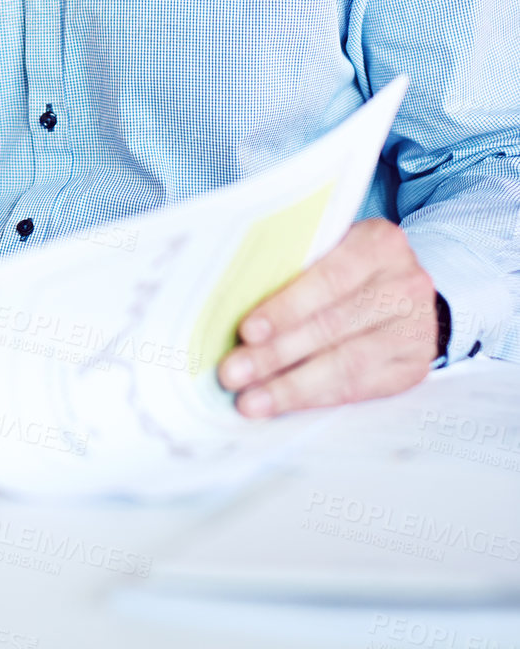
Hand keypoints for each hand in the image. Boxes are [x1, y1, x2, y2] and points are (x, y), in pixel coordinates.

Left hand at [217, 219, 437, 417]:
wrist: (405, 288)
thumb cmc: (348, 264)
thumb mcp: (330, 248)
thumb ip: (296, 266)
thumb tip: (232, 303)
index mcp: (381, 243)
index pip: (328, 279)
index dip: (285, 308)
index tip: (246, 331)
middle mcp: (407, 285)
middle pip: (332, 326)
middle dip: (276, 354)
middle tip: (233, 373)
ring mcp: (417, 329)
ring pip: (346, 363)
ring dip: (291, 386)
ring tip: (251, 400)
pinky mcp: (415, 366)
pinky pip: (361, 388)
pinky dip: (316, 398)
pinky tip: (284, 405)